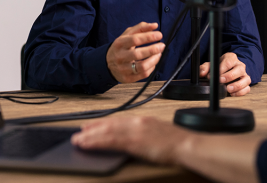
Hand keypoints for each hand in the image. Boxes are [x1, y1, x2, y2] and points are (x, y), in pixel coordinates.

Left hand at [72, 116, 192, 164]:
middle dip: (93, 129)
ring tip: (78, 140)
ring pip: (106, 132)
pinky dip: (96, 142)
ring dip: (90, 136)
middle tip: (79, 133)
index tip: (92, 126)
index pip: (119, 121)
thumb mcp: (161, 134)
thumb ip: (147, 134)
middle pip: (110, 124)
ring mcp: (135, 131)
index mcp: (144, 120)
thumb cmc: (179, 143)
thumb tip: (138, 140)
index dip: (103, 124)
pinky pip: (110, 141)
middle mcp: (137, 122)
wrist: (187, 146)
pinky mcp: (134, 141)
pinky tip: (87, 144)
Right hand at [106, 22, 163, 82]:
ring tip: (159, 54)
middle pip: (138, 54)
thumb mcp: (127, 34)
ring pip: (142, 67)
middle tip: (162, 45)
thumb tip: (154, 25)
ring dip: (154, 60)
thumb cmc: (121, 47)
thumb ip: (141, 28)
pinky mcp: (127, 78)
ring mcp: (123, 69)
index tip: (159, 35)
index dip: (149, 37)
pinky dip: (151, 68)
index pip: (135, 39)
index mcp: (119, 43)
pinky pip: (143, 74)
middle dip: (153, 49)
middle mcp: (120, 56)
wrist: (107, 63)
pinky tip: (153, 62)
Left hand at [199, 52, 250, 95]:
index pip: (228, 62)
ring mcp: (244, 75)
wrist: (228, 69)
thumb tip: (202, 73)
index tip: (213, 75)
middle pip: (239, 70)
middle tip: (220, 81)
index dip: (221, 69)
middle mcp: (240, 66)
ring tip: (228, 89)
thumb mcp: (211, 65)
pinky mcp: (246, 84)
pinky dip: (241, 92)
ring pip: (246, 79)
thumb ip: (205, 68)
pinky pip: (247, 88)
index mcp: (231, 58)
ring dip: (237, 85)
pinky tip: (232, 93)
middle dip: (229, 76)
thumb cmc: (220, 67)